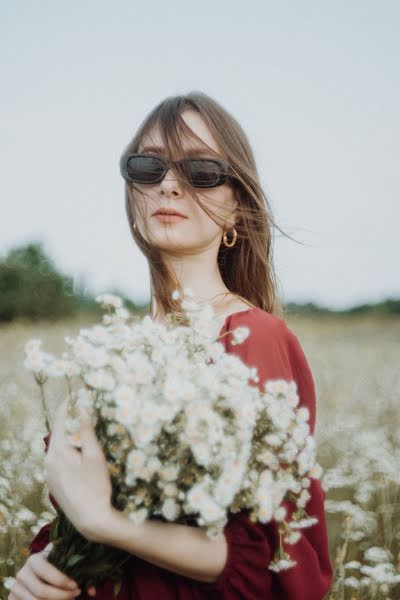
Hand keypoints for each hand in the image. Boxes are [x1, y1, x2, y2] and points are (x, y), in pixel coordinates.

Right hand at [8, 543, 96, 598]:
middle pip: (41, 591)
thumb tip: (93, 590)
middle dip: (61, 595)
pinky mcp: (13, 598)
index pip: (46, 571)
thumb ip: (76, 570)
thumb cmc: (54, 566)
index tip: (77, 586)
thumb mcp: (62, 563)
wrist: (35, 573)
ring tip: (69, 599)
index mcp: (34, 560)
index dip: (62, 581)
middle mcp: (22, 573)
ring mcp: (16, 588)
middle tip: (76, 594)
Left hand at [45, 398, 112, 538]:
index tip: (75, 393)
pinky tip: (79, 454)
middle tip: (82, 408)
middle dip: (68, 420)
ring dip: (68, 436)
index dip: (67, 405)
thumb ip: (86, 430)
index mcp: (58, 451)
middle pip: (58, 433)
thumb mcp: (95, 455)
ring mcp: (49, 474)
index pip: (59, 420)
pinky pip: (58, 460)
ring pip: (58, 447)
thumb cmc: (96, 486)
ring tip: (83, 430)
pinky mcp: (53, 483)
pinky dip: (67, 451)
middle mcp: (49, 461)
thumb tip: (80, 407)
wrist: (91, 519)